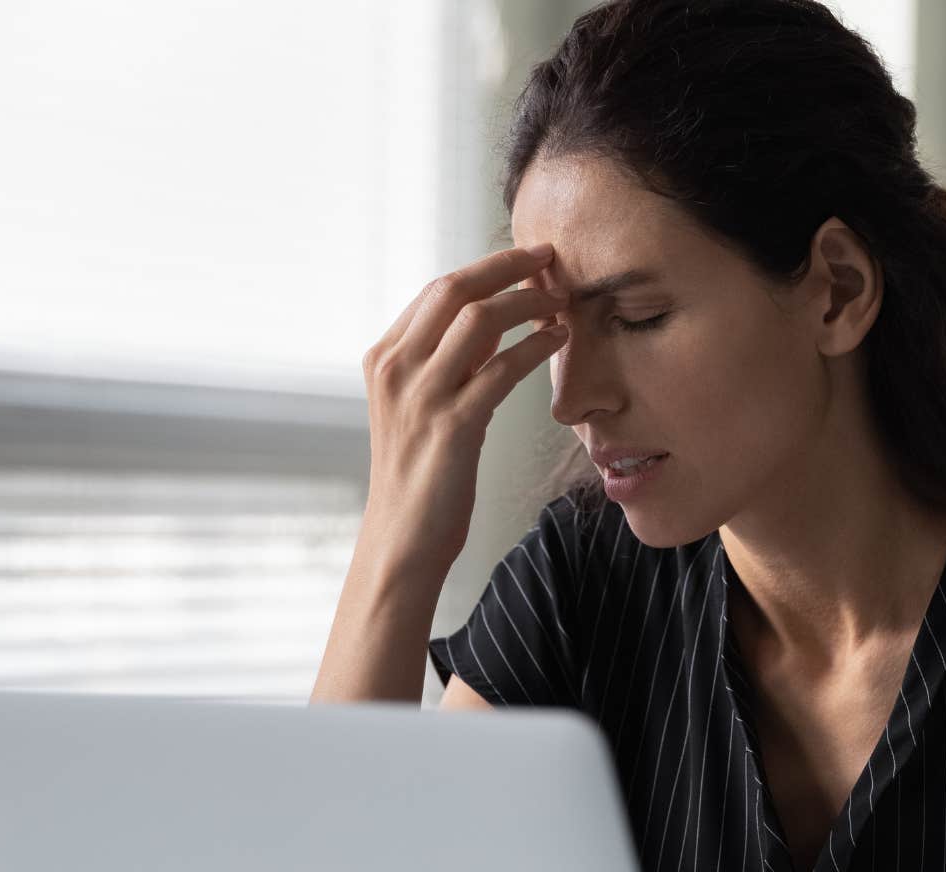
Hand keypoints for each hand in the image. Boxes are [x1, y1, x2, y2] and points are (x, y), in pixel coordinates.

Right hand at [358, 243, 570, 572]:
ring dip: (528, 302)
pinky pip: (502, 369)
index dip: (487, 267)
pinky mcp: (452, 426)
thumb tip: (489, 318)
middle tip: (549, 258)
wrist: (401, 539)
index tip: (524, 259)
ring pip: (480, 319)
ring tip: (562, 302)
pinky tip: (558, 341)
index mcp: (384, 357)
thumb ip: (446, 360)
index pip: (438, 289)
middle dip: (507, 266)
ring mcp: (421, 396)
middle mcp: (396, 368)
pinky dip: (535, 347)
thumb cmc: (418, 474)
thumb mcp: (420, 405)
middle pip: (455, 289)